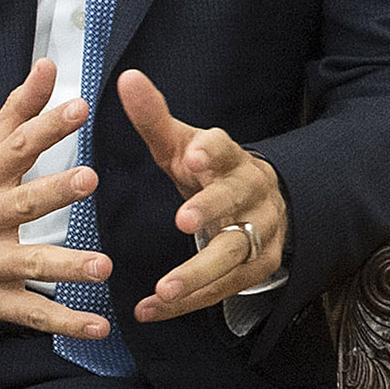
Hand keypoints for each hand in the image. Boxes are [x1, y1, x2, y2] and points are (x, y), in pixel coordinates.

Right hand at [0, 59, 115, 340]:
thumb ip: (17, 112)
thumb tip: (48, 65)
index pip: (17, 148)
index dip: (47, 127)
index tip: (80, 108)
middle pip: (20, 203)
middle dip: (54, 192)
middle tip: (90, 179)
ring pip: (27, 264)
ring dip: (66, 267)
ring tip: (104, 267)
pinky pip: (31, 313)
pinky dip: (65, 323)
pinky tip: (99, 326)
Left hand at [116, 69, 287, 321]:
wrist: (263, 203)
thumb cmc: (210, 173)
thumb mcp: (183, 145)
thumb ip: (154, 118)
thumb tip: (127, 78)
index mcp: (232, 161)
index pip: (228, 151)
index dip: (213, 152)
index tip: (194, 154)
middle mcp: (253, 196)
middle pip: (237, 203)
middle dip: (212, 210)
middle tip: (183, 219)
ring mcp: (260, 234)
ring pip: (234, 254)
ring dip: (199, 273)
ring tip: (164, 289)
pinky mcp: (257, 268)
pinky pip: (222, 289)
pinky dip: (187, 302)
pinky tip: (152, 309)